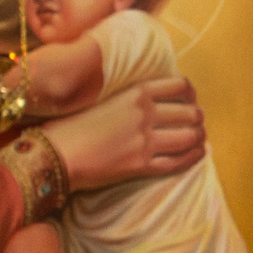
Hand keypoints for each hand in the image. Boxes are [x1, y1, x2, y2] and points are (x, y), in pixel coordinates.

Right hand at [46, 78, 206, 192]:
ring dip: (199, 137)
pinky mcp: (142, 165)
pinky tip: (198, 153)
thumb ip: (133, 98)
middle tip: (196, 122)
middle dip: (197, 118)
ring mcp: (145, 141)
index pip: (180, 86)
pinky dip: (193, 157)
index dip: (191, 94)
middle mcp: (144, 114)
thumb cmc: (74, 125)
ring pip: (190, 137)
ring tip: (198, 138)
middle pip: (191, 113)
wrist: (54, 153)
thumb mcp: (106, 99)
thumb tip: (159, 101)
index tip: (191, 99)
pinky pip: (179, 161)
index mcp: (136, 93)